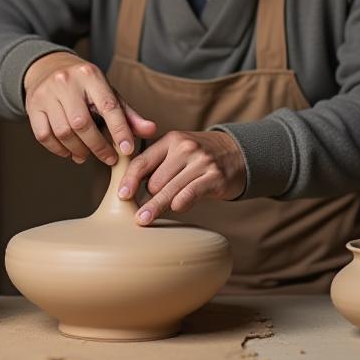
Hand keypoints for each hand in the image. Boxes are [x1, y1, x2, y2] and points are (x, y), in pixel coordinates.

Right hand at [23, 52, 156, 165]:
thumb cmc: (84, 85)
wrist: (48, 67)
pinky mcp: (32, 106)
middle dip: (98, 147)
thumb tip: (151, 131)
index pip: (108, 106)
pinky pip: (44, 136)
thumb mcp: (108, 92)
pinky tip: (69, 152)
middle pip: (82, 124)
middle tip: (108, 158)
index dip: (120, 131)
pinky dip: (58, 150)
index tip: (127, 150)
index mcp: (91, 75)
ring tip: (87, 156)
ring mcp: (46, 94)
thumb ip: (128, 114)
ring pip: (63, 132)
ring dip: (78, 150)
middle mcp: (66, 82)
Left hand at [117, 130, 246, 224]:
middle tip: (140, 210)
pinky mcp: (215, 176)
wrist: (238, 153)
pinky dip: (181, 203)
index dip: (129, 179)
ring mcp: (202, 161)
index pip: (143, 161)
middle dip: (148, 196)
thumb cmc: (200, 157)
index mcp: (171, 140)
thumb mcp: (178, 150)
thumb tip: (128, 188)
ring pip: (170, 189)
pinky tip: (175, 209)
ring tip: (144, 219)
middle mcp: (186, 147)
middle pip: (155, 180)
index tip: (121, 195)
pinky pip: (191, 193)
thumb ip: (157, 163)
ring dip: (156, 206)